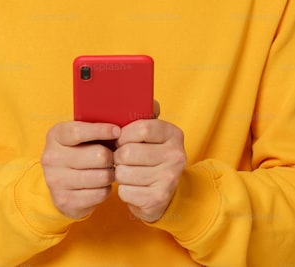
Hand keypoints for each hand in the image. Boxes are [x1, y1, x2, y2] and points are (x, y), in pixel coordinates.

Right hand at [41, 121, 119, 218]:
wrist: (59, 183)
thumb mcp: (81, 136)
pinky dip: (106, 189)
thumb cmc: (78, 152)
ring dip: (110, 174)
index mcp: (55, 136)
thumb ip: (96, 129)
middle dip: (111, 156)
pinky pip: (100, 194)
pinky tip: (100, 185)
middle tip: (112, 158)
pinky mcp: (65, 201)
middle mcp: (51, 158)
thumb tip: (118, 130)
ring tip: (106, 171)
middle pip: (99, 155)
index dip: (101, 130)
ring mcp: (56, 181)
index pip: (79, 131)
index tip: (117, 131)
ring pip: (102, 176)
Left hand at [113, 101, 185, 222]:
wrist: (162, 194)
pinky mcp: (159, 198)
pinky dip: (124, 190)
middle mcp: (176, 155)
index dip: (123, 135)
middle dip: (118, 157)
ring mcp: (169, 178)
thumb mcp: (151, 134)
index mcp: (173, 134)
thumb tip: (141, 96)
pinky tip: (133, 187)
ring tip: (129, 173)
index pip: (141, 128)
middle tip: (123, 159)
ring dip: (120, 174)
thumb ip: (144, 114)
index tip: (120, 139)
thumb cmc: (149, 157)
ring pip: (123, 173)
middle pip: (128, 152)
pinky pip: (125, 191)